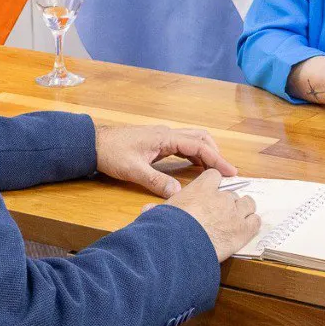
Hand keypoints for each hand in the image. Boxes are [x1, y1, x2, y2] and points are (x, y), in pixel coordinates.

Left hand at [95, 124, 237, 197]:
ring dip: (206, 153)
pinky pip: (182, 145)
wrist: (93, 143)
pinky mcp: (157, 142)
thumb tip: (178, 192)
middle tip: (227, 172)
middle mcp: (167, 133)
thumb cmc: (112, 153)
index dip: (216, 158)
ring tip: (216, 171)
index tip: (230, 171)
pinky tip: (196, 167)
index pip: (198, 145)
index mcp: (165, 137)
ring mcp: (162, 136)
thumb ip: (156, 181)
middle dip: (215, 154)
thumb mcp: (134, 170)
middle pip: (200, 138)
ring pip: (192, 140)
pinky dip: (194, 154)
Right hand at [155, 168, 259, 261]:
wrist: (183, 246)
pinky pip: (255, 221)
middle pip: (232, 193)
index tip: (211, 192)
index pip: (214, 175)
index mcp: (203, 188)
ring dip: (243, 210)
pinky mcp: (244, 230)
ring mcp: (235, 212)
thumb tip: (146, 210)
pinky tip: (246, 228)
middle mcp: (222, 197)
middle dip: (228, 202)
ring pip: (248, 203)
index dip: (213, 184)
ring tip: (237, 218)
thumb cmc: (170, 227)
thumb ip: (158, 209)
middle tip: (220, 213)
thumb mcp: (161, 213)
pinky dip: (252, 224)